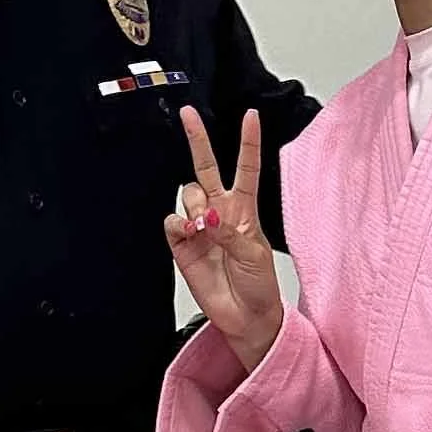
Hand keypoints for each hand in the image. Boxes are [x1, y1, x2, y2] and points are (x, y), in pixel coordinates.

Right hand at [164, 106, 283, 374]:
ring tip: (206, 228)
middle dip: (197, 140)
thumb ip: (231, 232)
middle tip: (188, 114)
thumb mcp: (254, 254)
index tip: (250, 115)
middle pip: (206, 168)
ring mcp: (199, 227)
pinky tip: (191, 234)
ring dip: (195, 205)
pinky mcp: (182, 245)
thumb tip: (208, 216)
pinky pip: (172, 222)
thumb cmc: (259, 285)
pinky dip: (179, 224)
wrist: (247, 317)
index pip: (246, 168)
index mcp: (244, 209)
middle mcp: (220, 212)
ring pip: (188, 195)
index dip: (247, 143)